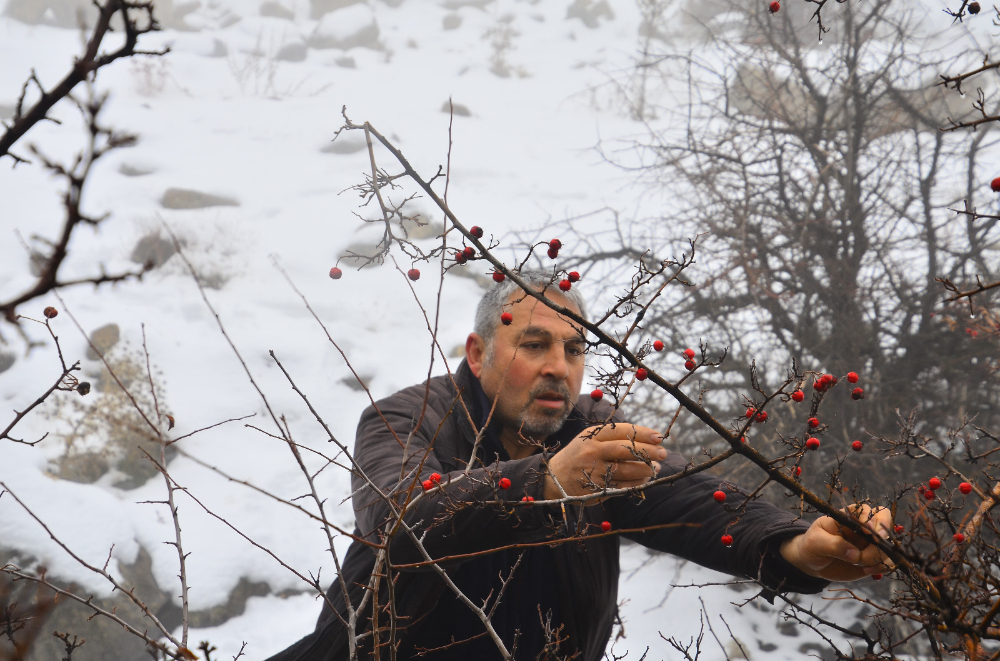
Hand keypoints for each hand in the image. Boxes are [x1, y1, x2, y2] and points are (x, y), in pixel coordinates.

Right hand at [543, 424, 665, 500]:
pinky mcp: (597, 488)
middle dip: (649, 451)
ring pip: (627, 469)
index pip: (622, 431)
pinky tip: (645, 479)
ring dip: (646, 469)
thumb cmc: (579, 456)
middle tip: (664, 453)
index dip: (643, 433)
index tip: (659, 436)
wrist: (554, 478)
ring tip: (656, 468)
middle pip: (626, 450)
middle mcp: (593, 451)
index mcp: (592, 436)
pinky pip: (623, 486)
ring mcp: (594, 470)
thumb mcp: (589, 440)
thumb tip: (646, 439)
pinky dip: (637, 483)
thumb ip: (612, 438)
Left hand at [779, 504, 893, 580]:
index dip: (870, 518)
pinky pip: (888, 561)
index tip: (867, 530)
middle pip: (885, 521)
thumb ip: (834, 545)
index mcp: (847, 516)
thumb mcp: (816, 542)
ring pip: (889, 544)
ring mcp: (870, 543)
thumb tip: (855, 554)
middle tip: (873, 547)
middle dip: (882, 536)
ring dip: (880, 556)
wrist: (812, 562)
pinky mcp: (873, 558)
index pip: (865, 510)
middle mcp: (862, 527)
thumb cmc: (812, 546)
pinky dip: (882, 566)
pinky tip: (867, 570)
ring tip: (862, 565)